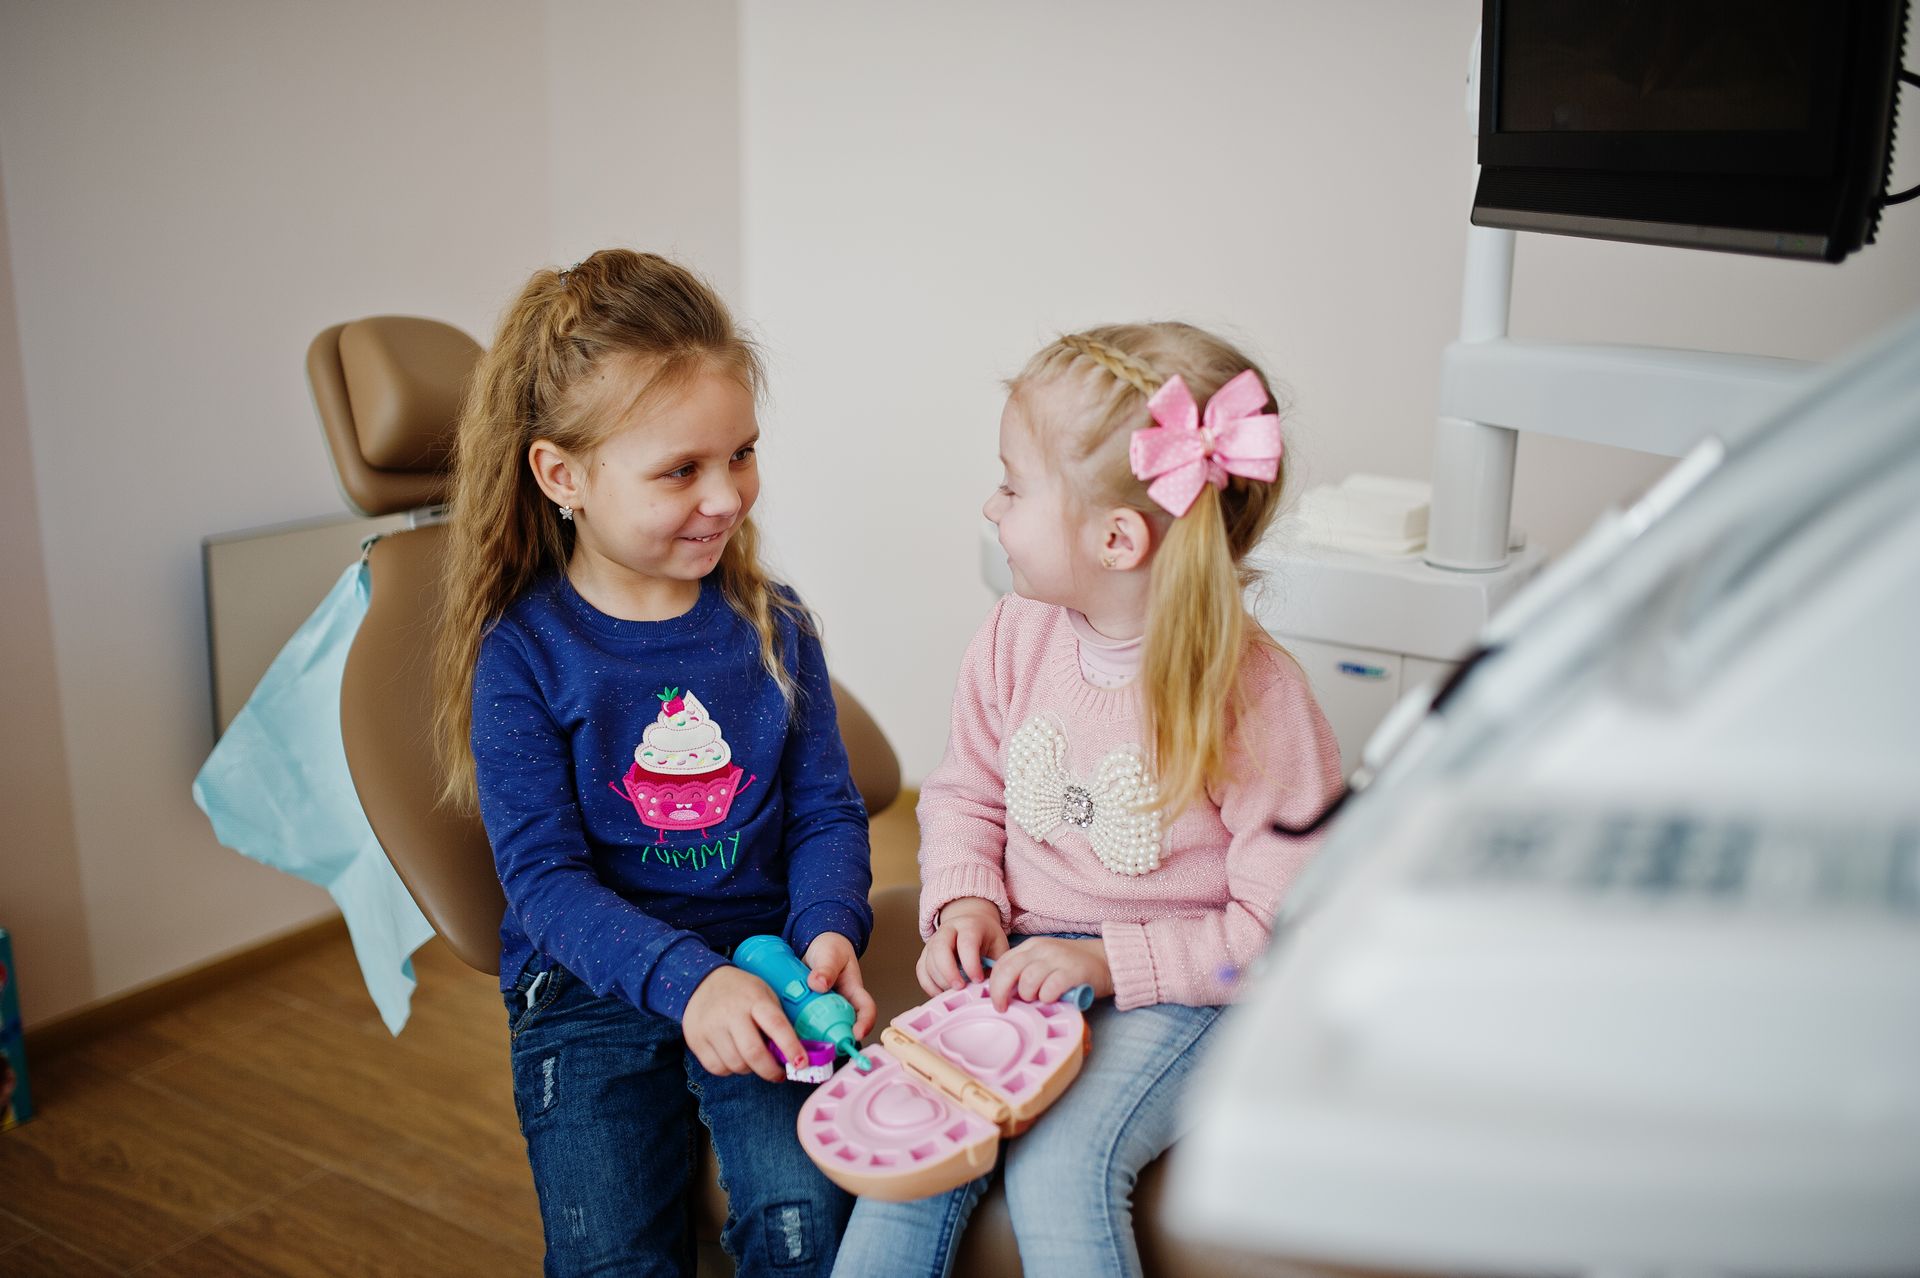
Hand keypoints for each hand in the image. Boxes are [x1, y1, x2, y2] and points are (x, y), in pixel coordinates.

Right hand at [683, 966, 806, 1081]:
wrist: (701, 982)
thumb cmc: (741, 992)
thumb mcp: (764, 994)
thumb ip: (778, 1020)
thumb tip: (795, 1054)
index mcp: (754, 999)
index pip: (776, 1025)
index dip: (791, 1047)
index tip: (801, 1063)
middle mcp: (730, 1013)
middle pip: (753, 1053)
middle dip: (770, 1070)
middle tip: (778, 1074)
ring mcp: (711, 1027)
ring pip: (736, 1065)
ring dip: (750, 1069)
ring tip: (752, 1059)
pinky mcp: (696, 1040)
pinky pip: (718, 1068)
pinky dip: (730, 1069)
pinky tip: (734, 1056)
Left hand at [803, 931, 877, 1039]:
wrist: (816, 944)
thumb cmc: (831, 949)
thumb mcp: (830, 955)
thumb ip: (826, 968)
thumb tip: (819, 983)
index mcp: (854, 991)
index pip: (866, 1010)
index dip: (865, 1024)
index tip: (856, 1034)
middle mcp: (842, 1005)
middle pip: (843, 1027)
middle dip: (835, 1040)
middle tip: (823, 1048)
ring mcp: (825, 1009)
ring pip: (823, 1029)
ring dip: (814, 1038)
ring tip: (802, 1044)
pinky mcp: (809, 1010)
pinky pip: (806, 1024)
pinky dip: (798, 1030)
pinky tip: (787, 1034)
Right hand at [917, 897, 1008, 996]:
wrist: (971, 924)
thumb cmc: (987, 938)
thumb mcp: (999, 946)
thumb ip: (996, 965)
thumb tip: (991, 989)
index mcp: (970, 925)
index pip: (966, 943)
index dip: (971, 964)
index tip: (978, 980)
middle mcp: (948, 930)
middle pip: (940, 949)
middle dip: (949, 972)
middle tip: (960, 988)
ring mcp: (933, 941)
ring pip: (928, 962)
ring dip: (940, 982)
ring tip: (955, 992)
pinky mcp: (925, 954)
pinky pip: (921, 971)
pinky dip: (930, 986)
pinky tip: (943, 993)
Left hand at [986, 937, 1111, 1011]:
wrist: (1106, 960)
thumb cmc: (1072, 967)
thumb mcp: (1045, 963)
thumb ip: (1026, 972)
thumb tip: (1005, 994)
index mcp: (1032, 946)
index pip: (1003, 963)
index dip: (994, 984)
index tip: (996, 1000)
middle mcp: (1042, 949)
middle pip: (1009, 970)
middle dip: (1000, 992)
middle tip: (1004, 1007)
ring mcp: (1058, 959)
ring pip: (1028, 979)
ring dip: (1028, 995)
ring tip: (1037, 999)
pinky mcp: (1073, 971)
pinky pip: (1051, 987)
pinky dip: (1047, 997)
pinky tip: (1053, 998)